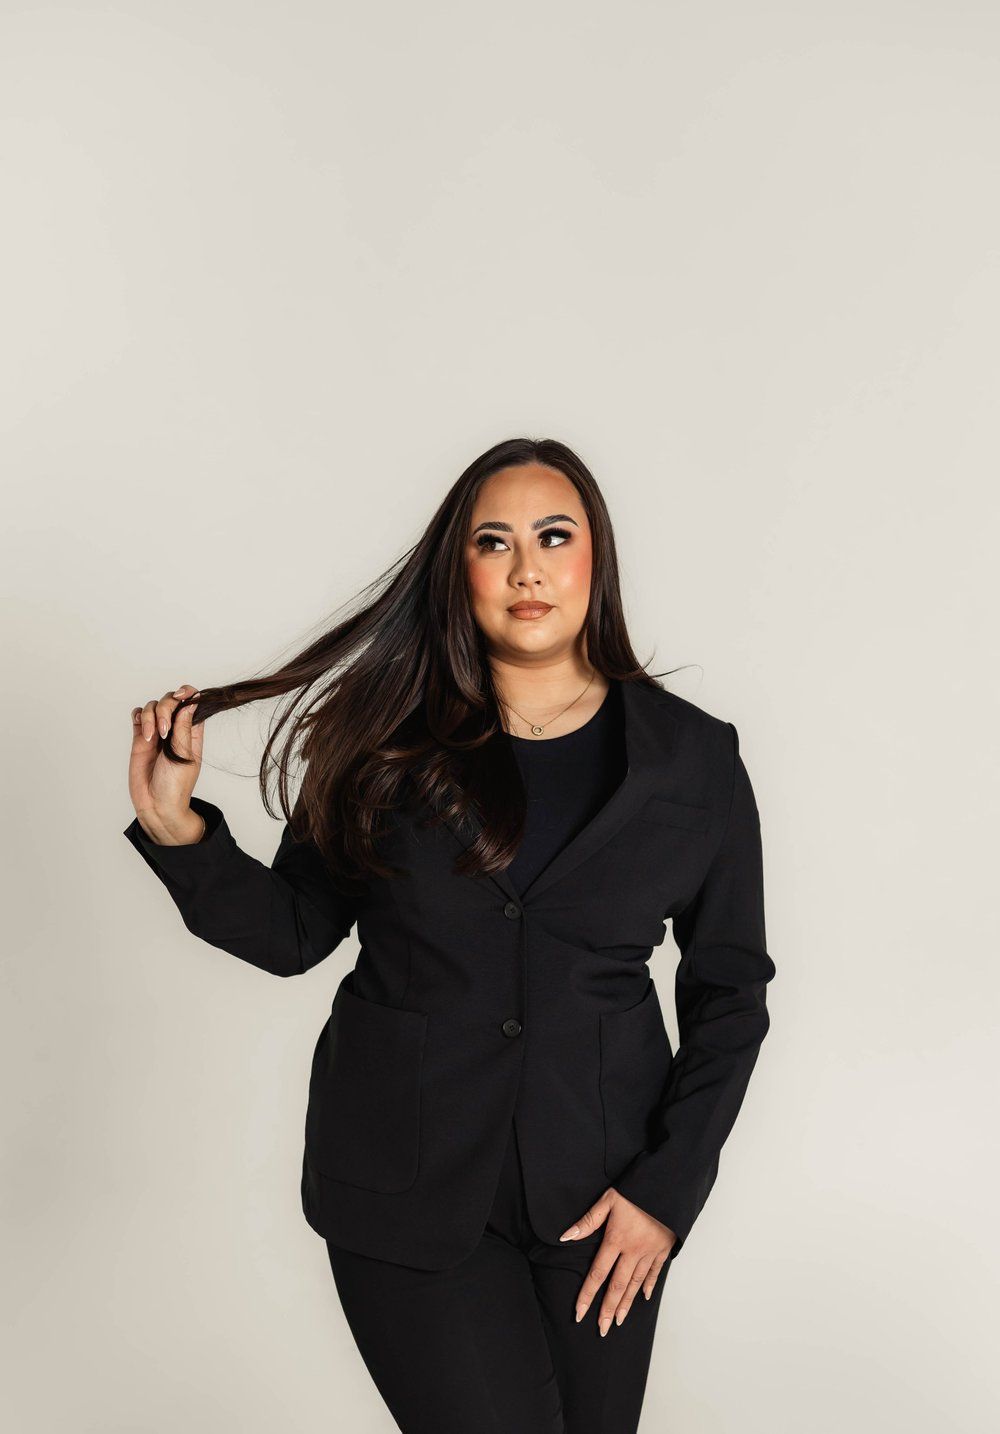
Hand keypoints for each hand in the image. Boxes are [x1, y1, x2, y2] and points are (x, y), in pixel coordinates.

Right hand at [128, 682, 205, 842]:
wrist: (156, 805)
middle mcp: (175, 728)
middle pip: (171, 700)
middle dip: (166, 707)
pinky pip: (139, 716)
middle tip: (164, 731)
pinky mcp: (141, 737)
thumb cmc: (176, 785)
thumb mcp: (184, 756)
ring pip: (153, 706)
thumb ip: (184, 729)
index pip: (192, 702)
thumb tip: (190, 703)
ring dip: (152, 716)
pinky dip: (140, 717)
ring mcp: (157, 732)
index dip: (187, 693)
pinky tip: (143, 732)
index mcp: (192, 731)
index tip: (182, 696)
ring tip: (152, 737)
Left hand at [559, 1187, 676, 1335]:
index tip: (579, 1314)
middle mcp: (633, 1251)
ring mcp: (650, 1252)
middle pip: (617, 1286)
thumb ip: (588, 1221)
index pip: (598, 1274)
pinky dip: (648, 1285)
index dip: (587, 1295)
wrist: (668, 1185)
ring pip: (635, 1283)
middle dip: (607, 1309)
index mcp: (616, 1239)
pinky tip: (644, 1297)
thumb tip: (565, 1236)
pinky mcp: (664, 1249)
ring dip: (625, 1303)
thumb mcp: (608, 1200)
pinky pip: (655, 1272)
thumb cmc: (635, 1189)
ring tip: (618, 1320)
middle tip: (602, 1330)